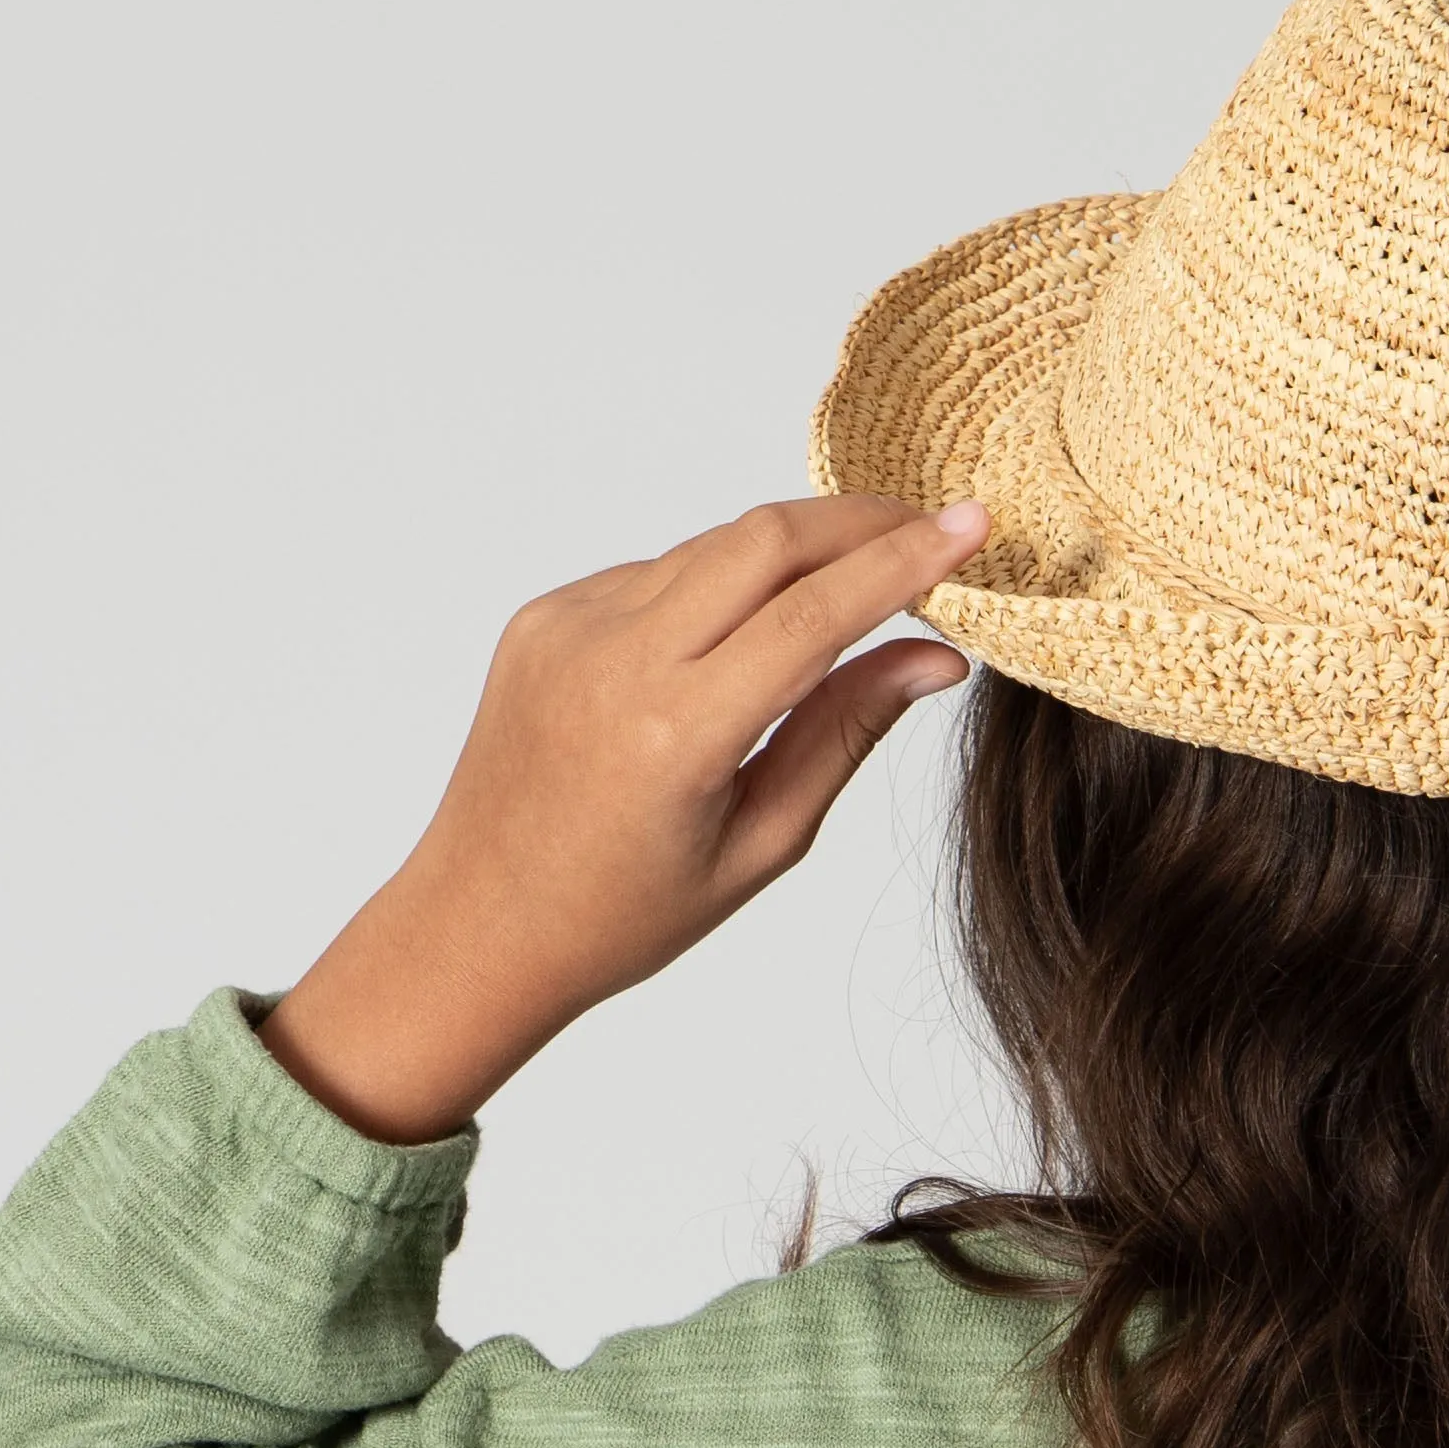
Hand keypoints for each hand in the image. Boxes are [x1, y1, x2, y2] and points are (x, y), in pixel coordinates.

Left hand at [257, 495, 988, 1142]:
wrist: (478, 925)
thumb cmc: (625, 914)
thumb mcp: (764, 840)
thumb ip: (847, 732)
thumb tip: (936, 659)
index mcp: (676, 733)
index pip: (814, 613)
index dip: (902, 562)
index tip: (970, 528)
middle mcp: (613, 660)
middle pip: (763, 540)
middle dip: (858, 522)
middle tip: (928, 530)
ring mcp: (568, 627)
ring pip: (712, 549)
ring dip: (792, 556)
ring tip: (852, 589)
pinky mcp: (543, 616)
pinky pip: (656, 574)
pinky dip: (719, 588)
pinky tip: (739, 642)